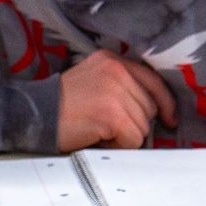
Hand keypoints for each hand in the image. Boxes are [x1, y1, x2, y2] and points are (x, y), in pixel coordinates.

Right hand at [56, 49, 176, 150]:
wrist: (36, 114)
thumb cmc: (61, 104)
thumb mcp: (93, 79)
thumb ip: (121, 84)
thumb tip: (154, 108)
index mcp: (112, 60)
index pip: (153, 80)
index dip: (165, 102)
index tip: (169, 118)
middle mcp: (117, 70)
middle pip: (150, 106)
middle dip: (136, 123)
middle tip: (109, 127)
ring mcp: (116, 91)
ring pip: (143, 125)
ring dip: (125, 136)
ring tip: (100, 131)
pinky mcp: (113, 114)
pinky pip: (133, 139)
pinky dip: (119, 146)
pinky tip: (99, 138)